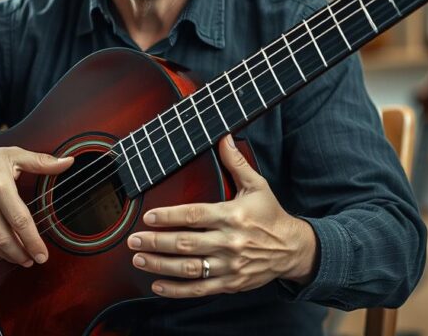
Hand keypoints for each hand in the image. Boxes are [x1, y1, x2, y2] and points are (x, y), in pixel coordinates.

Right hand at [0, 143, 72, 266]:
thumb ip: (41, 161)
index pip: (20, 220)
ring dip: (10, 255)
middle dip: (23, 253)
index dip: (33, 240)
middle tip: (36, 260)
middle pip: (6, 237)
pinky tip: (5, 252)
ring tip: (24, 259)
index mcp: (0, 187)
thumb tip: (67, 162)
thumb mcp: (12, 155)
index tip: (42, 253)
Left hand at [127, 135, 315, 297]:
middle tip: (134, 240)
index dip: (169, 217)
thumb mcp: (257, 185)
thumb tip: (224, 137)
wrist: (294, 249)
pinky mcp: (230, 283)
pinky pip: (199, 289)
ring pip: (189, 268)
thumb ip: (236, 163)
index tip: (148, 217)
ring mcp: (229, 265)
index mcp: (232, 216)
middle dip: (156, 242)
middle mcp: (229, 242)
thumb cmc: (271, 216)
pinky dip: (177, 290)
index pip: (194, 216)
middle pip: (186, 243)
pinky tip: (158, 285)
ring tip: (140, 259)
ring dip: (160, 265)